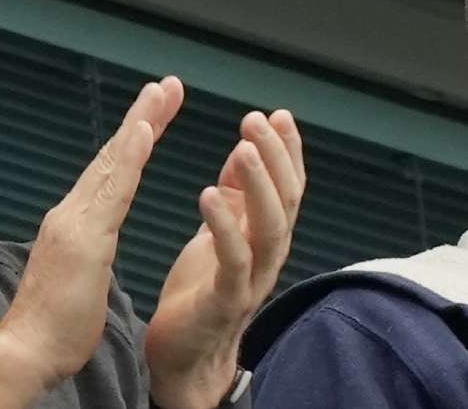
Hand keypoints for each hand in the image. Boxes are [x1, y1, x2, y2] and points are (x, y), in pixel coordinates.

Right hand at [0, 77, 184, 389]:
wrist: (27, 350)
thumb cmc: (54, 326)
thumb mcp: (80, 280)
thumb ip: (88, 255)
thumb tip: (94, 249)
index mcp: (75, 224)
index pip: (111, 174)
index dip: (133, 141)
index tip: (154, 113)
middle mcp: (71, 213)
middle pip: (112, 157)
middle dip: (141, 118)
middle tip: (167, 84)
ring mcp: (75, 222)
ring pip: (113, 163)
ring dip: (139, 124)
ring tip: (162, 92)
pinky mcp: (83, 237)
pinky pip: (113, 190)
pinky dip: (128, 156)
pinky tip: (144, 130)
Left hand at [145, 110, 306, 408]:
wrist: (183, 356)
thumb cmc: (199, 292)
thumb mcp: (218, 233)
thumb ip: (235, 197)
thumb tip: (245, 150)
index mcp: (262, 236)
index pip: (287, 187)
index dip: (287, 151)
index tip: (278, 113)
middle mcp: (267, 256)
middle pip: (286, 201)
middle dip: (276, 157)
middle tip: (257, 119)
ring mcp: (251, 280)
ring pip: (270, 227)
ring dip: (259, 185)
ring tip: (243, 148)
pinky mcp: (225, 301)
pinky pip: (233, 261)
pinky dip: (224, 226)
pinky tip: (208, 194)